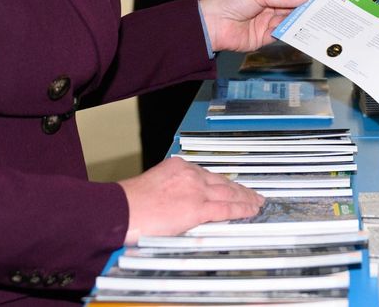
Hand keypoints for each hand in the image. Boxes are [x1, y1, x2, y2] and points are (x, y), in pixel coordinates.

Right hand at [119, 157, 263, 242]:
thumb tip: (179, 201)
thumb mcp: (154, 186)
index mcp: (178, 167)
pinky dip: (242, 210)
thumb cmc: (129, 203)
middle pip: (223, 182)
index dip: (224, 183)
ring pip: (229, 193)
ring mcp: (195, 190)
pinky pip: (226, 208)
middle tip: (253, 194)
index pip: (209, 175)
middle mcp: (190, 174)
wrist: (122, 210)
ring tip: (257, 203)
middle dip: (240, 189)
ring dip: (246, 199)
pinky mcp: (197, 208)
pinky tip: (251, 212)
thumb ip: (172, 190)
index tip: (232, 187)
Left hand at [199, 0, 315, 51]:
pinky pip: (283, 34)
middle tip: (328, 3)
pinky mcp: (265, 38)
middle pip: (294, 5)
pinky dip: (294, 32)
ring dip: (304, 18)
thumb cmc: (230, 2)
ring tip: (321, 16)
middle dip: (310, 4)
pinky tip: (305, 28)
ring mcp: (268, 22)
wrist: (212, 24)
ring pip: (291, 19)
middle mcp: (270, 6)